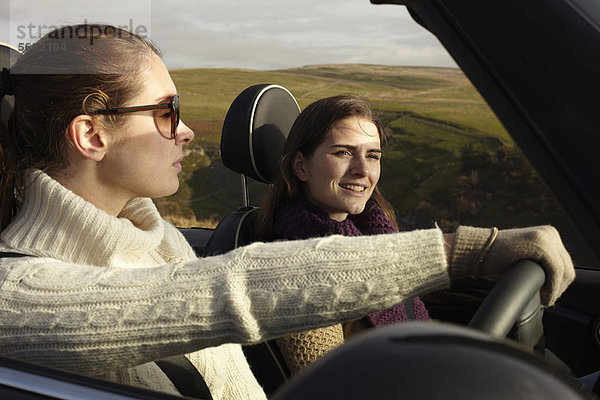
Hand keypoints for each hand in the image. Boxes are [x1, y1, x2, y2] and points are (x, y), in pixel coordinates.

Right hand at [449, 225, 574, 305]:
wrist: (476, 252)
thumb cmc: (496, 260)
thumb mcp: (524, 259)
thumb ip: (540, 265)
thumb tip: (554, 285)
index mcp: (547, 235)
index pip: (565, 264)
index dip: (558, 285)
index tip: (546, 296)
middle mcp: (549, 233)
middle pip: (567, 269)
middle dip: (558, 289)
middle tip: (545, 300)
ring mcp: (546, 237)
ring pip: (564, 272)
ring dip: (555, 290)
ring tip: (543, 300)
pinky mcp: (540, 245)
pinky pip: (556, 272)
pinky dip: (551, 288)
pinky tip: (542, 297)